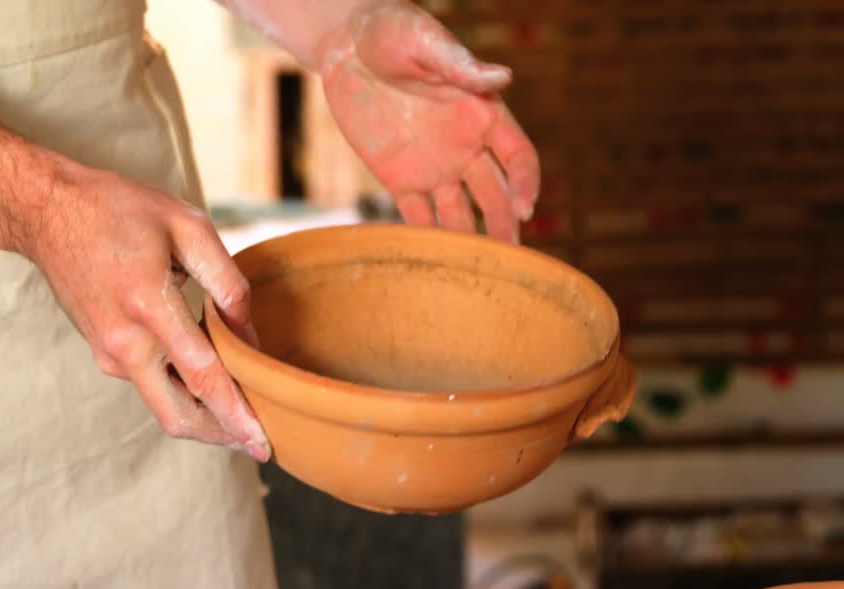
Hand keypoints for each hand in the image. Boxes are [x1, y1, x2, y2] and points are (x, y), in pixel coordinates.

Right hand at [0, 55, 269, 460]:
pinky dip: (182, 389)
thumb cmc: (119, 210)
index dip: (236, 415)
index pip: (202, 378)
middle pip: (177, 417)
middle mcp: (124, 343)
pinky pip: (150, 383)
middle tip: (259, 444)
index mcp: (148, 307)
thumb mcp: (186, 226)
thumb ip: (226, 282)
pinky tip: (208, 376)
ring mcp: (109, 354)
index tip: (263, 444)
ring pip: (165, 405)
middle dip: (221, 437)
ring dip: (204, 414)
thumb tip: (250, 336)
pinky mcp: (103, 354)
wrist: (48, 212)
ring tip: (244, 410)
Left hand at [319, 0, 539, 241]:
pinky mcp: (398, 177)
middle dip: (505, 226)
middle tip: (511, 261)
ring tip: (478, 274)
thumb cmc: (392, 30)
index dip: (525, 181)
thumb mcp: (425, 42)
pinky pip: (416, 214)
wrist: (346, 45)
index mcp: (481, 113)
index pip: (517, 155)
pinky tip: (434, 264)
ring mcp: (433, 165)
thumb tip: (502, 77)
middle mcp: (464, 145)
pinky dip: (426, 239)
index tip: (525, 207)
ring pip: (460, 212)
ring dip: (470, 241)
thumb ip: (460, 65)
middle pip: (495, 194)